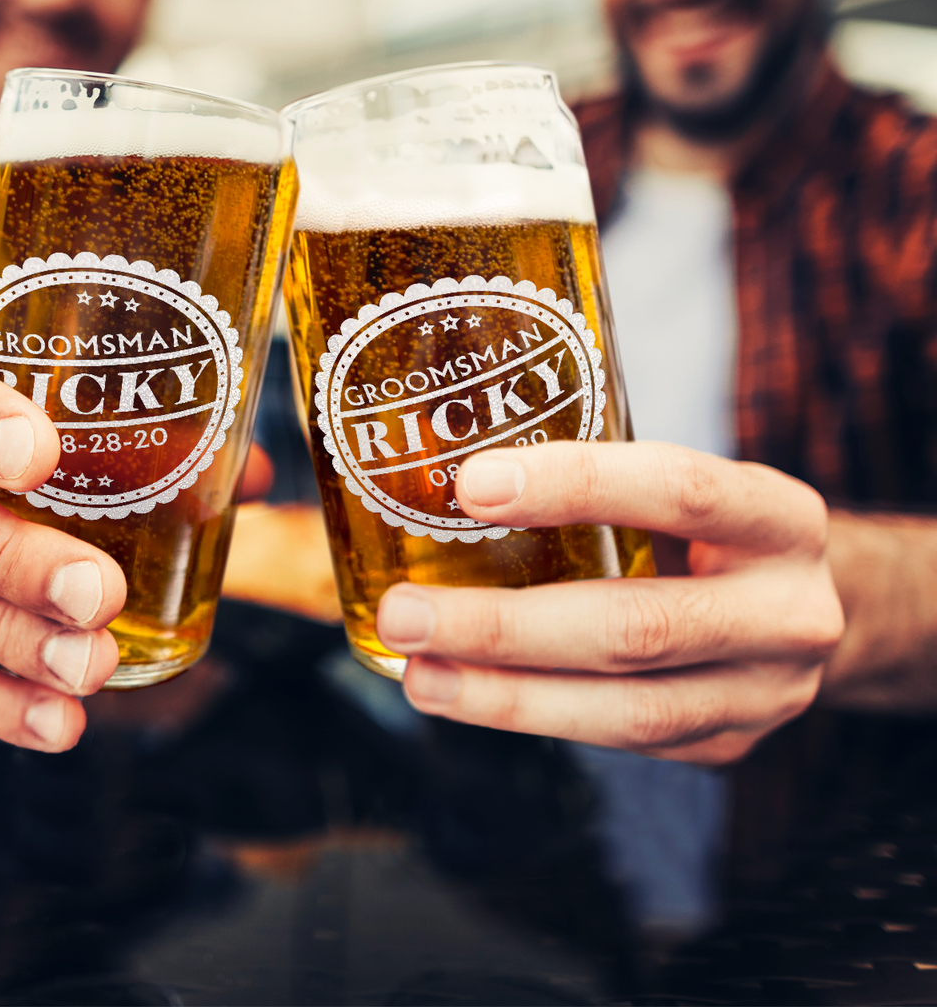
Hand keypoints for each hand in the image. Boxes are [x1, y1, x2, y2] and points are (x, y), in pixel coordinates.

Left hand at [376, 442, 843, 763]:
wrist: (800, 608)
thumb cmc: (708, 529)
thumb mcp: (682, 484)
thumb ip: (595, 478)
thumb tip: (439, 460)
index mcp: (778, 518)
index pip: (679, 490)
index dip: (574, 486)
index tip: (472, 485)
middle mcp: (787, 612)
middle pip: (637, 626)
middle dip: (506, 626)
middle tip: (406, 614)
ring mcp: (763, 694)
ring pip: (626, 711)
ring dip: (505, 697)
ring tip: (418, 675)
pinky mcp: (726, 746)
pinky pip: (618, 740)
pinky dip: (533, 716)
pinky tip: (463, 695)